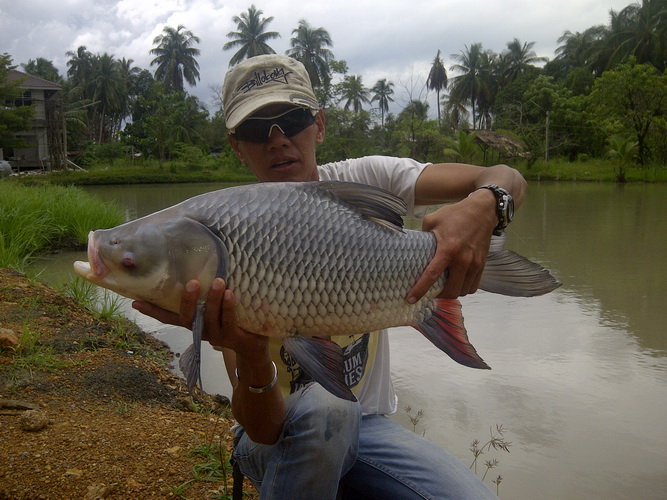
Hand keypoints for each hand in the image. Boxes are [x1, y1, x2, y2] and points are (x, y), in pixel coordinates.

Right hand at [132, 279, 268, 359]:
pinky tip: (231, 295)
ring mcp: (216, 335)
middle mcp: (201, 330)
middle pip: (187, 318)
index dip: (152, 310)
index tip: (135, 301)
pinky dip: (229, 308)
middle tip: (192, 282)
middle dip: (188, 300)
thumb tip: (206, 257)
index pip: (169, 317)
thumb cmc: (234, 316)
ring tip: (219, 281)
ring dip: (214, 299)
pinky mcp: (233, 338)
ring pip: (209, 318)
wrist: (255, 344)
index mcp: (194, 321)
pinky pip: (229, 322)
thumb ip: (210, 287)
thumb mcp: (219, 302)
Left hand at [407, 191, 495, 301]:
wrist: (482, 211)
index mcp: (447, 249)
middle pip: (450, 291)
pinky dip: (464, 288)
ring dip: (452, 293)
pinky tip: (456, 283)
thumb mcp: (432, 220)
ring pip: (463, 291)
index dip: (420, 290)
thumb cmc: (455, 214)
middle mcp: (462, 260)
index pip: (432, 275)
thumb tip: (412, 247)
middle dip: (439, 296)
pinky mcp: (482, 265)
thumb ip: (422, 235)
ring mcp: (474, 264)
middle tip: (430, 293)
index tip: (410, 299)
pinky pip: (473, 286)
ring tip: (443, 288)